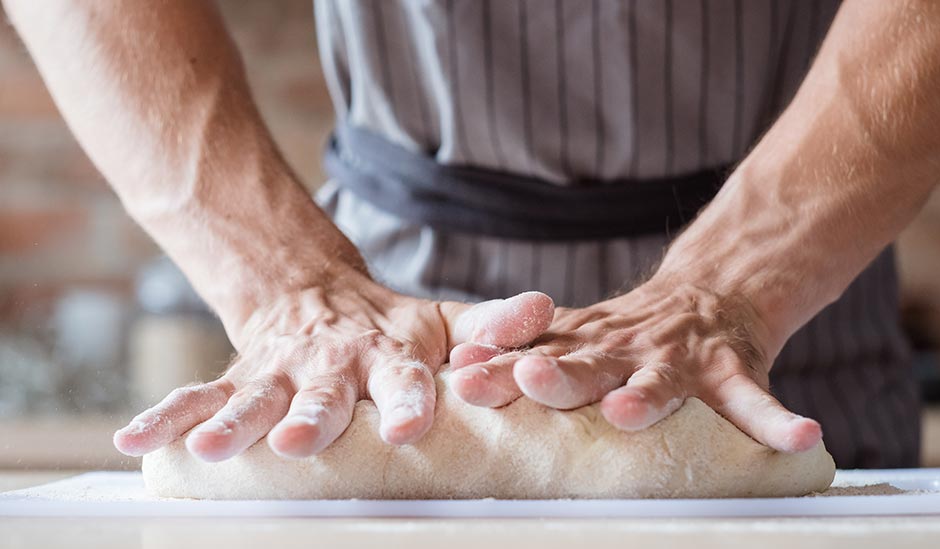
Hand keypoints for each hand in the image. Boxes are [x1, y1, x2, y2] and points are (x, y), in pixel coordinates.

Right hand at [114, 274, 553, 461]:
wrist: (313, 293)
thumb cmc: (390, 324)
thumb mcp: (444, 321)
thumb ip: (493, 325)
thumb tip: (548, 308)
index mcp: (386, 356)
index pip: (402, 380)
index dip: (406, 400)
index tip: (410, 425)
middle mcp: (330, 367)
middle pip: (321, 395)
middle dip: (312, 417)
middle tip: (300, 441)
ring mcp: (278, 373)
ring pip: (254, 399)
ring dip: (233, 422)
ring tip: (211, 446)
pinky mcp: (238, 377)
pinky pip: (198, 396)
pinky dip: (168, 416)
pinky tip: (134, 439)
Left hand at [448, 277, 821, 452]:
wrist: (709, 292)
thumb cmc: (628, 332)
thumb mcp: (578, 332)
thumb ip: (526, 349)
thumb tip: (456, 369)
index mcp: (586, 345)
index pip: (536, 355)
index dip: (499, 366)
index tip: (465, 377)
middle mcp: (627, 350)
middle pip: (587, 364)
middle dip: (558, 375)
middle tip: (532, 380)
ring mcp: (680, 360)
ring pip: (660, 382)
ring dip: (644, 398)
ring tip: (629, 412)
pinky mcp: (730, 371)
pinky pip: (757, 401)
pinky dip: (778, 422)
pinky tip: (802, 438)